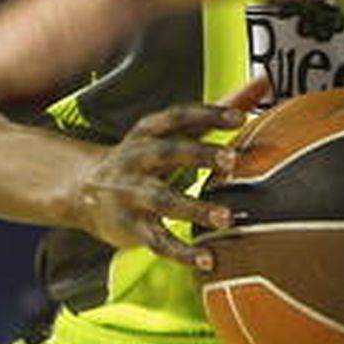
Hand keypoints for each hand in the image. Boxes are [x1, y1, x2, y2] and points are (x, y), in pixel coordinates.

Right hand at [65, 74, 267, 270]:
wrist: (81, 190)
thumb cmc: (143, 156)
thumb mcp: (171, 131)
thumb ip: (216, 112)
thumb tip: (261, 83)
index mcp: (148, 132)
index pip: (178, 117)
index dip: (208, 114)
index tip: (240, 117)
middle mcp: (136, 159)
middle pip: (167, 152)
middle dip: (199, 155)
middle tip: (233, 160)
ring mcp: (130, 194)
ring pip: (161, 199)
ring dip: (193, 209)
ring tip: (225, 218)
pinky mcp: (129, 227)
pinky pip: (156, 241)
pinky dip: (181, 252)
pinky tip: (207, 259)